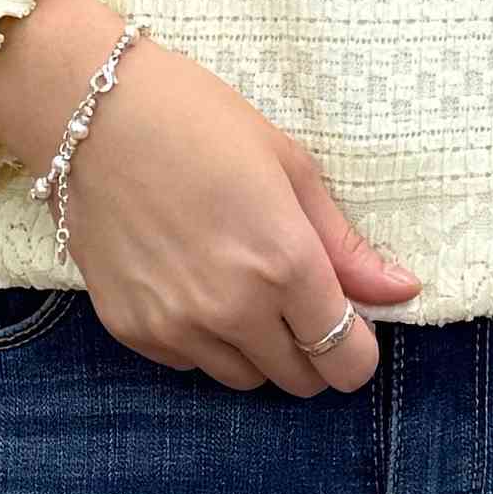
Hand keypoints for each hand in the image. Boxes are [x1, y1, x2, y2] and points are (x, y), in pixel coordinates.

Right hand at [0, 0, 421, 393]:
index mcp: (284, 264)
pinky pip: (189, 363)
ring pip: (244, 379)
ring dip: (257, 350)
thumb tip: (402, 289)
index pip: (346, 359)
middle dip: (312, 352)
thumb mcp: (289, 168)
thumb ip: (345, 246)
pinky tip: (191, 285)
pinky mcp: (132, 330)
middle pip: (300, 379)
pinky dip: (203, 340)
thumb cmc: (197, 122)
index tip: (350, 328)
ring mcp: (177, 325)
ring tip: (240, 289)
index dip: (358, 351)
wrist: (90, 114)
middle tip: (296, 304)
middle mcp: (233, 309)